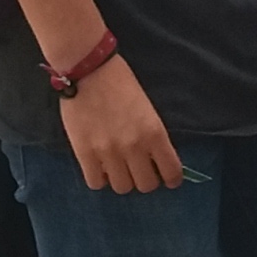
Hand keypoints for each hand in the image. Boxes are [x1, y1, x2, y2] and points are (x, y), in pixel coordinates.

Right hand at [58, 54, 182, 193]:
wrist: (88, 68)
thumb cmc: (120, 82)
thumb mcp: (147, 109)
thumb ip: (152, 136)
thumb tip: (155, 160)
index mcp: (154, 132)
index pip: (172, 173)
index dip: (171, 179)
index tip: (167, 177)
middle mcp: (134, 146)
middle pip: (146, 185)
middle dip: (145, 178)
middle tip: (138, 169)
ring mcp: (108, 152)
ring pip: (122, 188)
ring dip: (122, 179)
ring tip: (117, 167)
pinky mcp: (85, 153)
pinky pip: (96, 183)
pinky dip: (99, 178)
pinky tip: (99, 166)